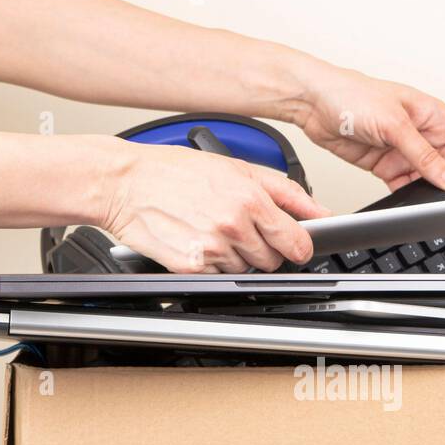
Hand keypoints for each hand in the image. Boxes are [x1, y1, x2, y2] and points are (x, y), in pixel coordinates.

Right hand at [100, 141, 329, 272]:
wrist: (124, 182)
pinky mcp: (191, 266)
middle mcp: (233, 225)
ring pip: (245, 272)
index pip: (297, 243)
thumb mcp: (238, 167)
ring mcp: (212, 249)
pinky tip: (196, 241)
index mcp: (250, 199)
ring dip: (234, 257)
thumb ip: (287, 192)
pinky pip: (218, 277)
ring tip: (210, 229)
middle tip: (237, 227)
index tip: (291, 243)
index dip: (296, 245)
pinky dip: (211, 265)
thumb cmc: (175, 171)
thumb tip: (320, 212)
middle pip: (272, 261)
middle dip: (261, 248)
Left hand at [292, 64, 444, 190]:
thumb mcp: (395, 125)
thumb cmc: (352, 94)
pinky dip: (405, 196)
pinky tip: (406, 200)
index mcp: (434, 116)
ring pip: (425, 181)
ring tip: (424, 199)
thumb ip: (424, 155)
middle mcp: (421, 134)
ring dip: (425, 191)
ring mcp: (403, 152)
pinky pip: (403, 187)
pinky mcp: (385, 166)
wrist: (314, 104)